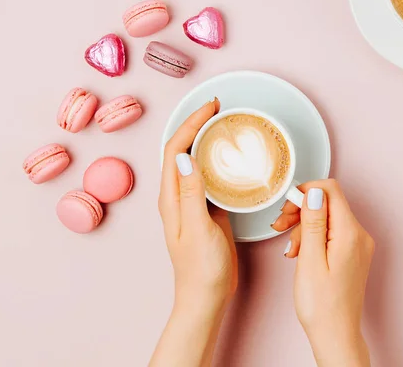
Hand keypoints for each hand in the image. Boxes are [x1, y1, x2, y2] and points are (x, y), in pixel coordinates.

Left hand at [151, 98, 237, 366]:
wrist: (206, 295)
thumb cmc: (200, 269)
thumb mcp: (197, 230)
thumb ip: (192, 195)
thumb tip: (187, 157)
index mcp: (171, 198)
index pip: (176, 149)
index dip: (191, 124)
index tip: (211, 108)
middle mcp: (177, 195)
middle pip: (182, 149)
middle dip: (196, 124)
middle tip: (218, 108)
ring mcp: (192, 201)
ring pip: (195, 160)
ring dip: (206, 139)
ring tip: (224, 123)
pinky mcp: (206, 209)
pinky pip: (209, 176)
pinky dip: (218, 159)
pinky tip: (231, 157)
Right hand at [272, 180, 374, 366]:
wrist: (335, 334)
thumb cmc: (322, 305)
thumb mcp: (310, 259)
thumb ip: (313, 222)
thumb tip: (314, 192)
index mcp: (350, 233)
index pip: (331, 190)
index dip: (306, 192)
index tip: (287, 207)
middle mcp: (359, 235)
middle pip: (328, 204)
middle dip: (301, 211)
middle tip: (280, 226)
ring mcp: (357, 245)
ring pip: (327, 219)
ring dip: (304, 227)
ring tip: (291, 250)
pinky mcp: (352, 253)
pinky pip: (331, 233)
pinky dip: (313, 238)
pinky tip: (301, 253)